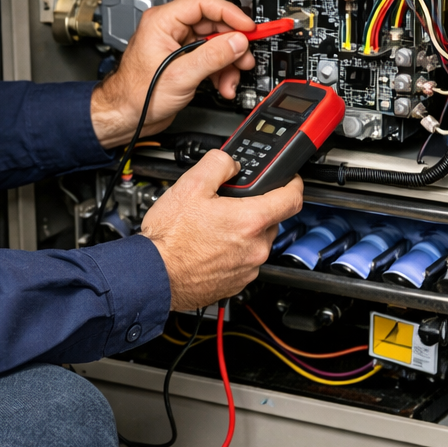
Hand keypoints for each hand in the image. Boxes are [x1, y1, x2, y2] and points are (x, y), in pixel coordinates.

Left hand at [90, 0, 256, 149]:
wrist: (127, 116)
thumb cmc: (137, 94)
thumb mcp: (180, 75)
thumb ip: (212, 56)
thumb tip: (237, 42)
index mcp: (163, 21)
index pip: (203, 4)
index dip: (229, 13)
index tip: (247, 27)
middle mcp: (171, 29)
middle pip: (213, 25)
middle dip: (232, 44)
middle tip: (245, 57)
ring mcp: (179, 45)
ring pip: (215, 44)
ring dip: (229, 63)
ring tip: (232, 79)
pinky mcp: (185, 61)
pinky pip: (211, 59)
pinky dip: (221, 72)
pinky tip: (223, 86)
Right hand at [141, 150, 303, 311]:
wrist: (154, 275)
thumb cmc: (169, 238)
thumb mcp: (190, 185)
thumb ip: (218, 164)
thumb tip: (231, 163)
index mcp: (250, 221)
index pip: (292, 198)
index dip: (293, 184)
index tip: (289, 180)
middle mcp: (255, 248)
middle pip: (271, 219)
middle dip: (256, 208)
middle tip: (230, 204)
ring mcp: (247, 268)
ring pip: (257, 241)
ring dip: (243, 231)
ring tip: (214, 227)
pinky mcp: (237, 283)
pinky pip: (244, 261)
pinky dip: (233, 251)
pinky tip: (210, 246)